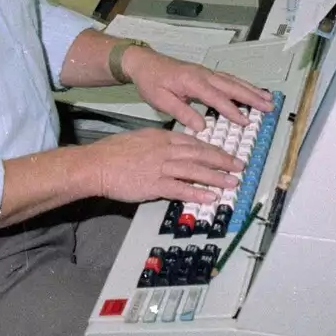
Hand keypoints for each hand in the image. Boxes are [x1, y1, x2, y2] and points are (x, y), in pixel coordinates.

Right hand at [83, 127, 243, 203]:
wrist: (97, 164)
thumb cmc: (114, 153)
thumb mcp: (141, 139)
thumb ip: (160, 144)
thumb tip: (174, 149)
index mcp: (162, 138)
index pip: (194, 142)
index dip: (213, 149)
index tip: (226, 155)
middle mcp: (165, 150)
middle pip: (200, 154)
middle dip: (222, 161)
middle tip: (239, 166)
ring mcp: (161, 167)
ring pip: (195, 170)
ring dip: (216, 177)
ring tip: (232, 182)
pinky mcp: (154, 184)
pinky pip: (180, 188)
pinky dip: (197, 192)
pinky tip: (210, 197)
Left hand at [121, 47, 275, 130]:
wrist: (144, 62)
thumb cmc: (151, 80)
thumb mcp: (161, 100)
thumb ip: (182, 113)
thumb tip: (201, 126)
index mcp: (192, 81)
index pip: (217, 98)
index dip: (232, 110)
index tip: (245, 121)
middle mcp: (203, 74)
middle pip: (232, 86)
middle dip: (252, 97)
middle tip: (269, 107)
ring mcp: (206, 72)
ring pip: (233, 81)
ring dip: (251, 90)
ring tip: (267, 98)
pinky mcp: (205, 73)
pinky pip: (228, 78)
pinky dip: (242, 84)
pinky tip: (250, 90)